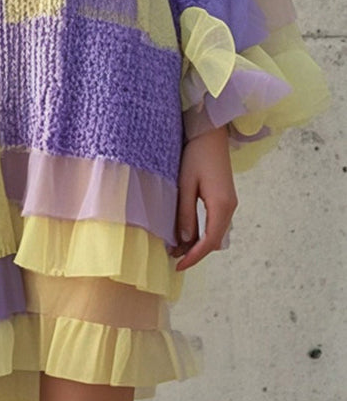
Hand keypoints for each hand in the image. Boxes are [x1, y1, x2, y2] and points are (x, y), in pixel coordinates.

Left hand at [170, 125, 237, 271]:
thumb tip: (184, 239)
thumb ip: (185, 213)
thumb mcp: (186, 184)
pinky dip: (202, 231)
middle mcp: (229, 208)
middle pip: (214, 241)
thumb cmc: (196, 155)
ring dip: (197, 242)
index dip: (194, 257)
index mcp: (221, 206)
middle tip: (172, 257)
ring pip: (215, 233)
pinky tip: (186, 231)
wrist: (211, 134)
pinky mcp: (225, 198)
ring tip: (176, 246)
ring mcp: (229, 203)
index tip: (178, 266)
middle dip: (194, 252)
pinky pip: (215, 223)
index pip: (209, 242)